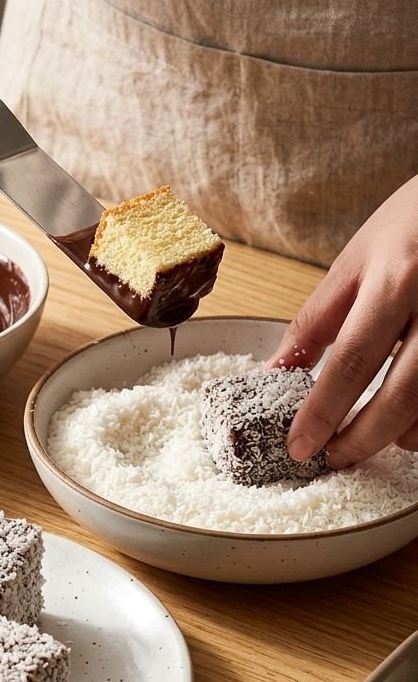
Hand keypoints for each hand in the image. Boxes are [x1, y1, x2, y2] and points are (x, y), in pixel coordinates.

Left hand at [268, 175, 417, 467]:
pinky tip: (412, 421)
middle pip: (402, 394)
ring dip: (403, 433)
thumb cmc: (411, 224)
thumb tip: (277, 373)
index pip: (352, 360)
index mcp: (394, 279)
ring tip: (376, 438)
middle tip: (335, 457)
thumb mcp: (355, 261)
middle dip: (363, 437)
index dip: (323, 411)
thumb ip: (316, 321)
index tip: (300, 445)